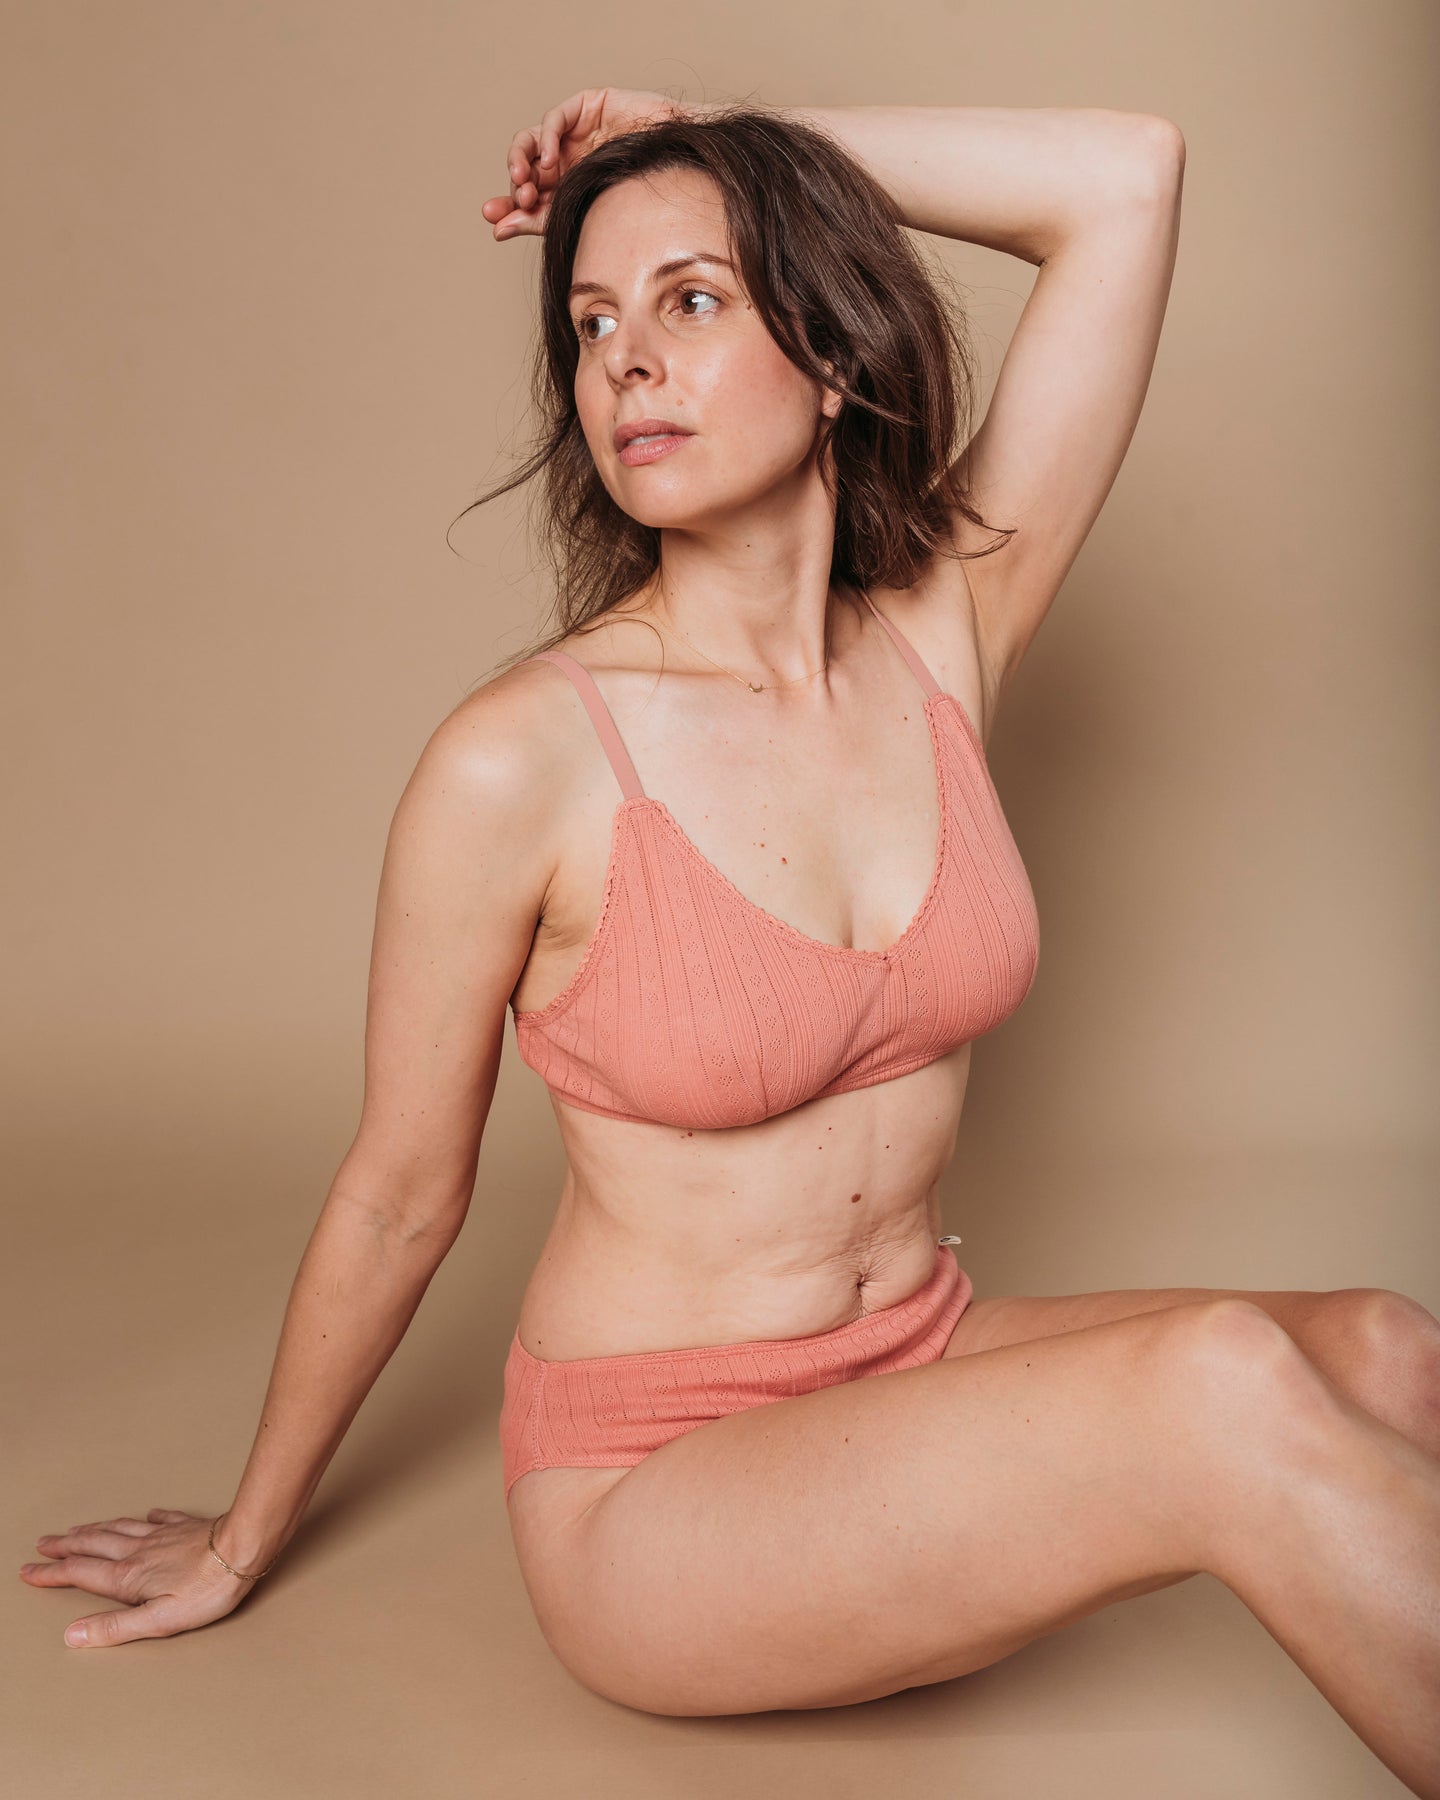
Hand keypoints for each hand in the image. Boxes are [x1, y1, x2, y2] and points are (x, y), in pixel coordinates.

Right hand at [19, 1507, 265, 1647]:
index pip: (80, 1574)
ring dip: (94, 1529)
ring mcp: (163, 1536)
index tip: (28, 1571)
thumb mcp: (158, 1621)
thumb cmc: (207, 1590)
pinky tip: (147, 1514)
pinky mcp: (186, 1527)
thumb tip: (73, 1634)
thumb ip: (114, 1627)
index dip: (51, 1574)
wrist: (243, 1548)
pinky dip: (147, 1517)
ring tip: (78, 1528)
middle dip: (65, 1545)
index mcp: (129, 1577)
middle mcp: (139, 1551)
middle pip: (93, 1545)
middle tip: (43, 1543)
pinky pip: (161, 1518)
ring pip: (120, 1529)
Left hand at [481, 86, 689, 241]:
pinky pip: (552, 121)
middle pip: (524, 167)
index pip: (527, 194)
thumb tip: (495, 231)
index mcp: (566, 187)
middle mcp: (566, 159)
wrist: (677, 169)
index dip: (508, 205)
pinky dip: (545, 141)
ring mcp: (574, 133)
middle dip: (517, 185)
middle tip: (521, 200)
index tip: (493, 219)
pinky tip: (550, 163)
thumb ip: (538, 221)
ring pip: (530, 141)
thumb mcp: (580, 213)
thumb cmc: (637, 195)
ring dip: (521, 162)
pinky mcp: (584, 107)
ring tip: (527, 183)